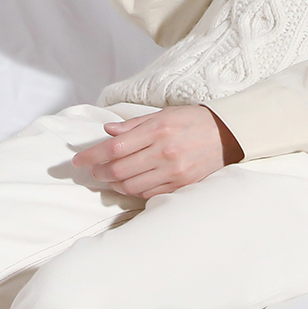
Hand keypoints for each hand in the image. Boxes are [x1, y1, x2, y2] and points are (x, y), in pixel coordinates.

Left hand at [71, 105, 243, 198]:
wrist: (229, 134)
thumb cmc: (193, 121)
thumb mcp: (163, 114)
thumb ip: (134, 124)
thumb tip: (108, 131)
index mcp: (158, 130)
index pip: (115, 147)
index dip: (92, 156)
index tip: (78, 161)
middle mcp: (165, 152)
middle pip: (119, 169)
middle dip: (100, 172)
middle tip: (94, 170)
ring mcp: (174, 171)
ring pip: (131, 186)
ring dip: (115, 184)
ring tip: (111, 178)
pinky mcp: (182, 186)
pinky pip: (149, 195)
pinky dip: (135, 191)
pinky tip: (131, 184)